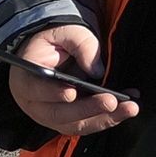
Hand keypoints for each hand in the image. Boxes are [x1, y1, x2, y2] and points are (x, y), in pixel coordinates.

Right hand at [7, 22, 137, 136]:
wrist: (53, 51)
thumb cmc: (55, 41)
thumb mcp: (65, 31)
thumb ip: (80, 44)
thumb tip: (96, 70)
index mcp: (26, 79)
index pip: (35, 89)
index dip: (52, 93)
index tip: (71, 92)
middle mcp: (34, 103)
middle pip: (58, 114)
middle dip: (87, 109)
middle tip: (111, 101)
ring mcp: (50, 116)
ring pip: (75, 125)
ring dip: (104, 119)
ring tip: (129, 108)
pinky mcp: (67, 120)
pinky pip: (87, 125)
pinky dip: (108, 118)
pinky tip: (127, 108)